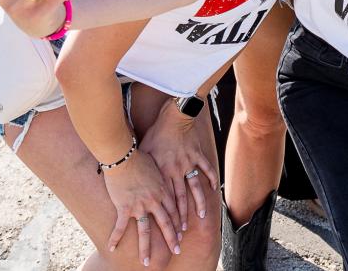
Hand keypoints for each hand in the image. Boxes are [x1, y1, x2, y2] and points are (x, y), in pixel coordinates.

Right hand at [103, 149, 181, 264]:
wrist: (125, 155)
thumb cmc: (140, 156)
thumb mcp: (156, 165)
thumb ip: (160, 174)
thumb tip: (165, 173)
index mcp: (163, 189)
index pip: (174, 210)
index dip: (178, 223)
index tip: (181, 234)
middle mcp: (154, 200)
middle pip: (165, 223)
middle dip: (172, 238)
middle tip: (177, 250)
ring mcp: (140, 205)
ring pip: (146, 231)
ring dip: (146, 248)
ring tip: (147, 262)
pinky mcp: (125, 207)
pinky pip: (120, 227)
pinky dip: (115, 238)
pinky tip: (112, 248)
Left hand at [139, 99, 218, 230]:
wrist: (174, 116)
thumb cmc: (157, 132)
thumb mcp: (144, 150)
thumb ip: (143, 166)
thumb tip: (134, 178)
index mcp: (163, 172)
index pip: (165, 198)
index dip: (167, 214)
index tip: (169, 227)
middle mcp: (176, 171)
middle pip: (180, 198)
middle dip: (181, 216)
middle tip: (183, 230)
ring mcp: (189, 163)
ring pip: (195, 187)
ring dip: (198, 203)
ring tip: (200, 216)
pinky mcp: (197, 155)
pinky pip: (206, 169)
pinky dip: (210, 178)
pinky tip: (213, 189)